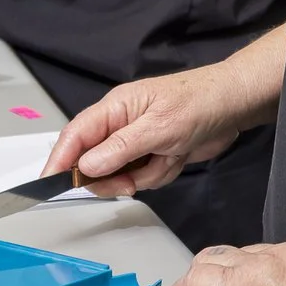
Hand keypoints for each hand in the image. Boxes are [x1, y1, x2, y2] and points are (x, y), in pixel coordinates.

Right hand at [46, 65, 248, 194]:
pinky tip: (177, 157)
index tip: (50, 184)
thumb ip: (120, 149)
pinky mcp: (155, 153)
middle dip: (114, 177)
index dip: (60, 161)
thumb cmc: (200, 102)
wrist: (235, 104)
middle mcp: (121, 124)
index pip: (75, 136)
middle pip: (94, 163)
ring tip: (168, 156)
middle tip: (131, 181)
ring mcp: (138, 141)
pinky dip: (161, 173)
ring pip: (122, 175)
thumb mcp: (158, 128)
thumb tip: (86, 167)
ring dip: (146, 174)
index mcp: (115, 108)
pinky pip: (145, 177)